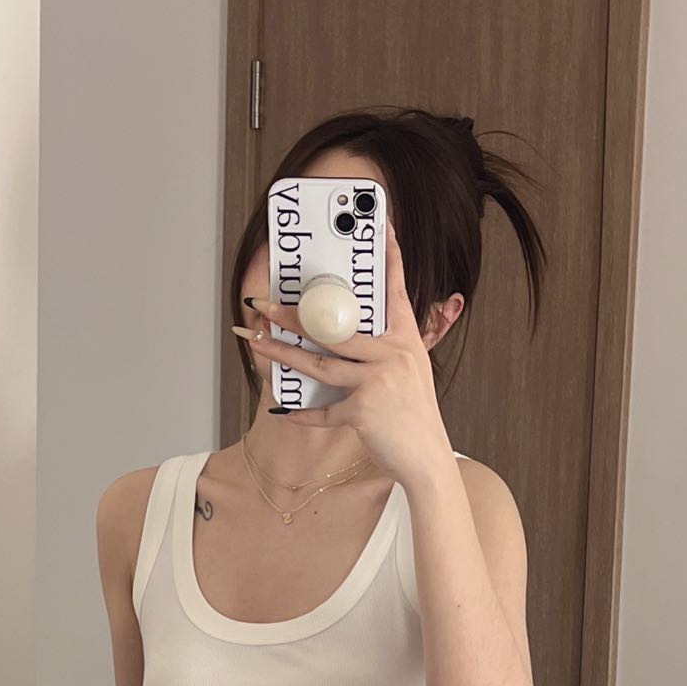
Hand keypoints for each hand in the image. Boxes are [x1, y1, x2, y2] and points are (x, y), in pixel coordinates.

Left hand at [240, 216, 454, 488]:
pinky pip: (325, 409)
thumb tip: (341, 337)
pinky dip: (305, 413)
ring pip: (322, 363)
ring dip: (285, 354)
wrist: (428, 459)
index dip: (390, 257)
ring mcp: (379, 381)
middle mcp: (394, 355)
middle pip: (337, 328)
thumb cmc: (413, 417)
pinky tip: (286, 411)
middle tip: (266, 305)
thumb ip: (384, 351)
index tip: (384, 226)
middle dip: (297, 316)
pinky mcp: (365, 410)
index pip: (397, 291)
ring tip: (258, 344)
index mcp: (405, 341)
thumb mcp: (409, 374)